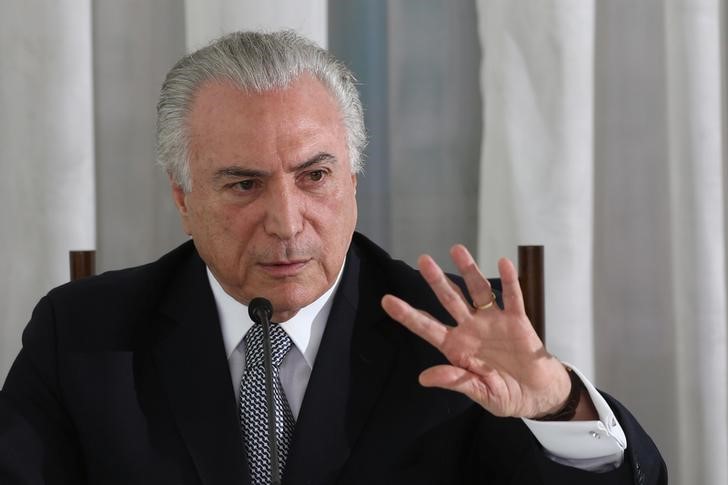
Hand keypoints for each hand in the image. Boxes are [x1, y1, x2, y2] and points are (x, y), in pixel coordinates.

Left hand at [381, 245, 572, 418]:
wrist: (537, 395)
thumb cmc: (506, 396)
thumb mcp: (480, 393)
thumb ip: (455, 381)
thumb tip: (424, 378)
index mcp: (456, 348)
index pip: (427, 328)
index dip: (408, 315)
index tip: (387, 301)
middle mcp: (471, 329)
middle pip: (450, 300)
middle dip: (436, 281)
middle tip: (423, 260)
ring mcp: (493, 322)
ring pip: (478, 291)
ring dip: (469, 270)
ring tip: (457, 249)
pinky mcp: (517, 321)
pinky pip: (513, 297)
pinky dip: (510, 280)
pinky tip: (503, 263)